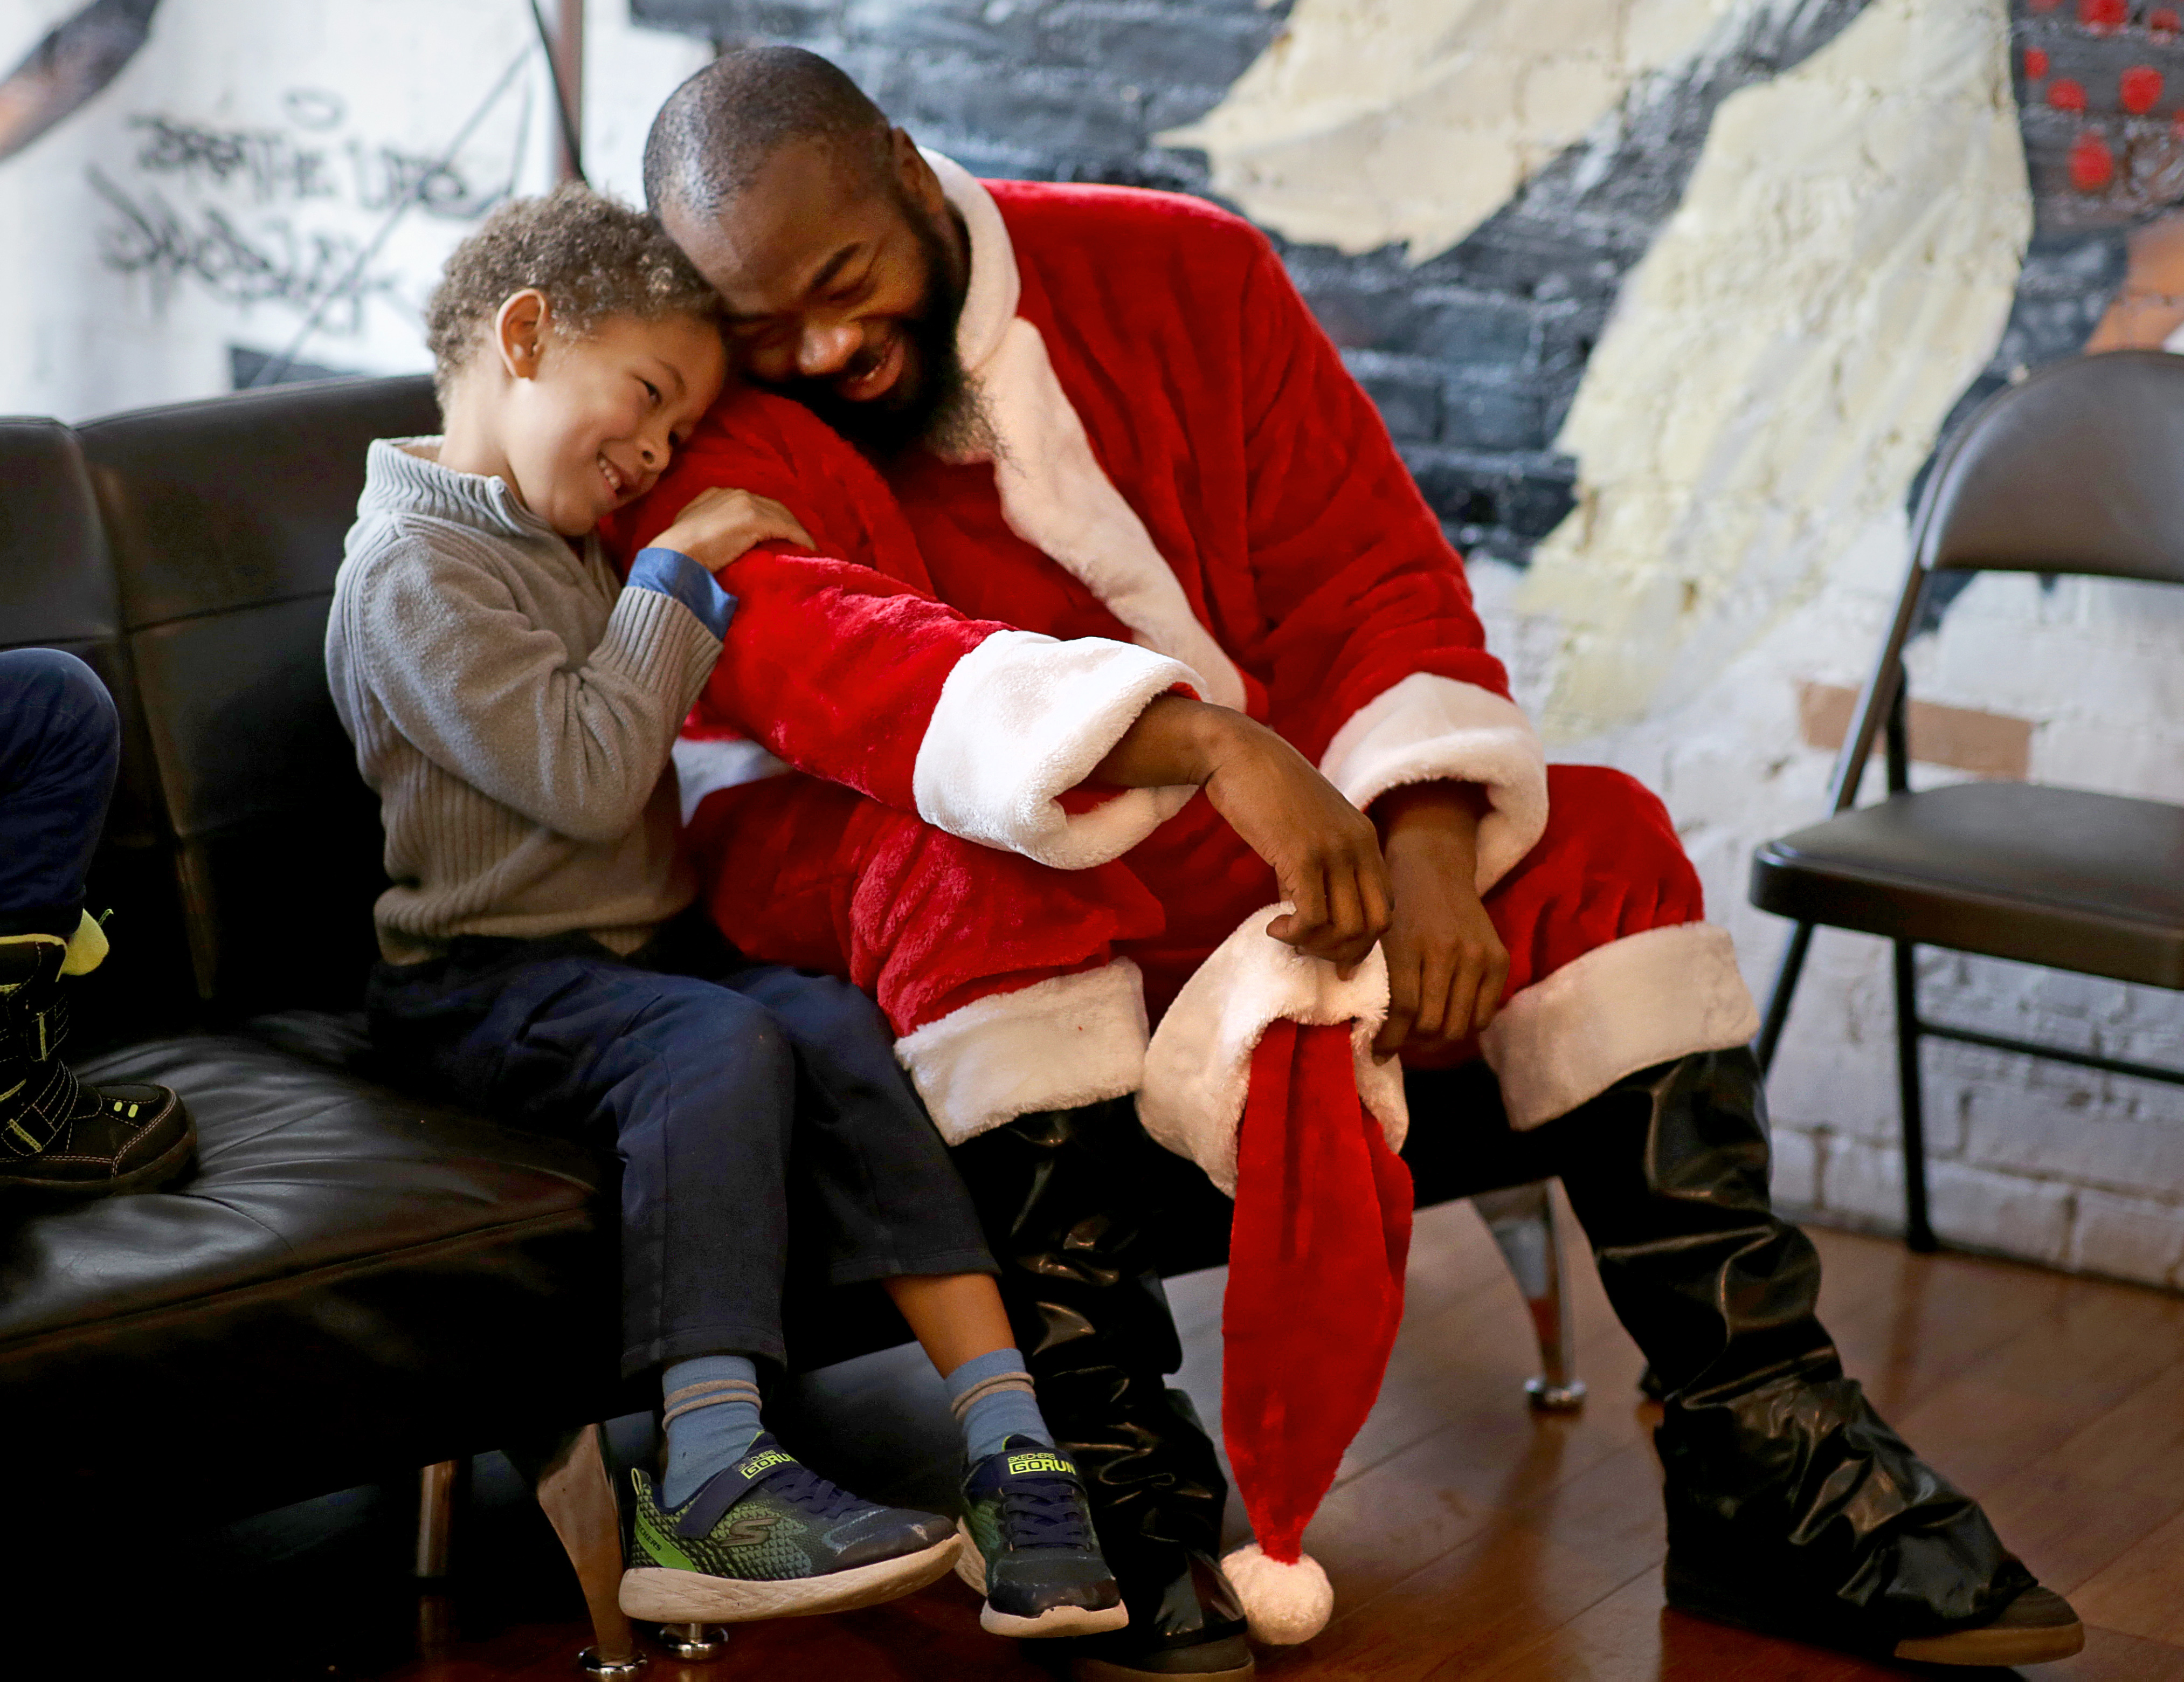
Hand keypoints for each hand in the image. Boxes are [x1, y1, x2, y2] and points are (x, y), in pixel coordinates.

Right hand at [653, 487, 813, 574]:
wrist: (675, 554)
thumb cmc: (677, 552)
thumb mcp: (690, 531)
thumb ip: (706, 527)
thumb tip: (718, 541)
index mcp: (716, 494)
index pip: (752, 503)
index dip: (767, 518)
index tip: (777, 534)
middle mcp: (733, 493)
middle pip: (771, 506)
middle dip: (786, 522)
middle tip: (798, 542)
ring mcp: (745, 503)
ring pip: (782, 515)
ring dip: (796, 531)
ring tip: (806, 548)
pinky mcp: (756, 519)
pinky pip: (787, 528)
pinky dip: (800, 538)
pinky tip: (809, 550)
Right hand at [1091, 696, 1390, 970]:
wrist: (1239, 754)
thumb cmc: (1265, 792)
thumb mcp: (1305, 831)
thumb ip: (1314, 872)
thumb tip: (1306, 922)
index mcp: (1366, 839)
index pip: (1385, 908)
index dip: (1361, 941)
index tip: (1330, 953)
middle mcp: (1359, 846)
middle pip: (1375, 925)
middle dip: (1342, 952)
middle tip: (1306, 949)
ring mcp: (1334, 850)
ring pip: (1347, 928)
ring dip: (1315, 946)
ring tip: (1287, 936)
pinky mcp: (1303, 855)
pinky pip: (1314, 918)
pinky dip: (1294, 934)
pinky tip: (1273, 927)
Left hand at [1371, 783, 1508, 1059]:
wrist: (1434, 867)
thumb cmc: (1396, 905)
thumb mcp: (1377, 937)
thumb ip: (1371, 977)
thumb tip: (1363, 1029)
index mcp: (1410, 946)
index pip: (1403, 1011)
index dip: (1389, 1040)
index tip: (1378, 1052)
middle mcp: (1447, 952)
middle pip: (1433, 1024)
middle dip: (1412, 1044)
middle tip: (1399, 1045)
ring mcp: (1477, 956)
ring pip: (1460, 1025)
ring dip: (1438, 1041)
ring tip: (1421, 1038)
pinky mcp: (1498, 959)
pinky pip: (1484, 1013)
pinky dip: (1465, 1027)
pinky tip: (1447, 1023)